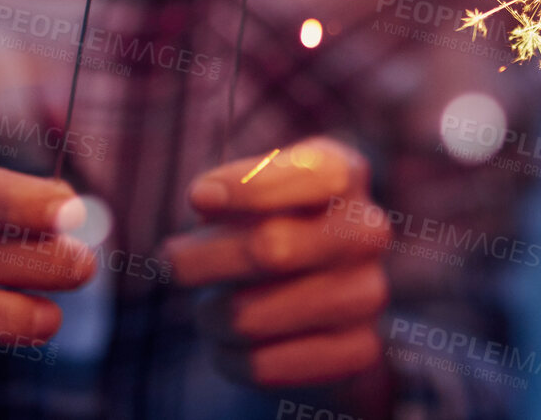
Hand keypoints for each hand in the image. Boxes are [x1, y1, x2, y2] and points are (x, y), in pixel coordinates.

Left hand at [163, 138, 390, 389]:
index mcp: (346, 175)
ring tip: (210, 309)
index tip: (198, 197)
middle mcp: (367, 232)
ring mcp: (368, 294)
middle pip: (270, 249)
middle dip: (202, 259)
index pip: (311, 176)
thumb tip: (205, 200)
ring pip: (252, 316)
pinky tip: (230, 344)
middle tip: (173, 261)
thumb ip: (230, 191)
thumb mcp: (251, 193)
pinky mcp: (358, 350)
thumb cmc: (268, 226)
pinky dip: (229, 357)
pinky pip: (264, 366)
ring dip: (211, 316)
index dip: (249, 187)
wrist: (319, 296)